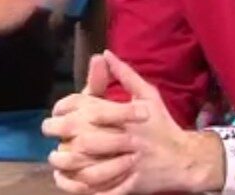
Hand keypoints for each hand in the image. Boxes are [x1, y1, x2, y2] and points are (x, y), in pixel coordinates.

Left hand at [48, 51, 224, 193]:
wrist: (186, 159)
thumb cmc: (163, 125)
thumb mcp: (148, 95)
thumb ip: (125, 75)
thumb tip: (104, 53)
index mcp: (126, 115)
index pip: (87, 108)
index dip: (65, 108)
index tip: (55, 112)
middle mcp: (125, 138)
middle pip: (83, 138)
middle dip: (60, 135)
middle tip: (49, 133)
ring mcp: (128, 164)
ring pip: (88, 168)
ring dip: (67, 165)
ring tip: (56, 159)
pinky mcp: (129, 184)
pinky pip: (99, 189)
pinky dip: (79, 188)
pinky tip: (67, 180)